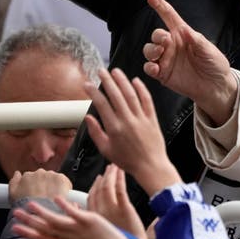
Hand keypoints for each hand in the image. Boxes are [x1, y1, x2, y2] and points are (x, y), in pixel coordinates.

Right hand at [8, 169, 72, 202]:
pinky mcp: (61, 179)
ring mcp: (51, 175)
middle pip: (45, 177)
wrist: (38, 213)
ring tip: (53, 199)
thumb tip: (17, 173)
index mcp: (27, 175)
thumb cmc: (25, 207)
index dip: (36, 186)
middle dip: (45, 185)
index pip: (34, 177)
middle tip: (45, 197)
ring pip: (55, 178)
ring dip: (55, 186)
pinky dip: (64, 188)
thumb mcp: (12, 194)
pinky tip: (60, 197)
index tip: (38, 193)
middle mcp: (39, 172)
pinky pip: (64, 181)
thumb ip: (14, 181)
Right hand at [11, 197, 132, 238]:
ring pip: (56, 221)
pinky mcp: (89, 223)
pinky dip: (65, 207)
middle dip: (28, 221)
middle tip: (14, 213)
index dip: (28, 233)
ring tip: (30, 204)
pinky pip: (75, 213)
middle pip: (44, 229)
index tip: (15, 228)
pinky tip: (57, 199)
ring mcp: (78, 231)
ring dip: (42, 212)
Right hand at [84, 67, 180, 194]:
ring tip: (116, 71)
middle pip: (116, 95)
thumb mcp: (106, 150)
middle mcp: (127, 121)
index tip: (87, 84)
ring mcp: (141, 119)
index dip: (93, 92)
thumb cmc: (128, 161)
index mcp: (114, 128)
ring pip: (131, 95)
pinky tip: (136, 81)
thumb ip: (96, 132)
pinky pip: (147, 101)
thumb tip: (87, 117)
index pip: (102, 104)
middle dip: (107, 80)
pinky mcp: (152, 119)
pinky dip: (141, 89)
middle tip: (101, 70)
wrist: (151, 167)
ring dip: (123, 81)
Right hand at [88, 163, 146, 238]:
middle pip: (98, 190)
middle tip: (107, 170)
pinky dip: (119, 178)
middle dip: (103, 178)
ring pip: (108, 187)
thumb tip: (78, 209)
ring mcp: (112, 210)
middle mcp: (100, 212)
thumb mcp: (100, 234)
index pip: (91, 198)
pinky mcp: (124, 208)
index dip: (94, 186)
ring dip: (110, 175)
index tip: (98, 179)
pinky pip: (120, 189)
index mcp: (94, 218)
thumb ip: (90, 221)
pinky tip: (120, 171)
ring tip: (114, 167)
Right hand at [141, 0, 236, 124]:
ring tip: (159, 52)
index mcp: (183, 35)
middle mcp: (172, 46)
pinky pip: (149, 68)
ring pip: (149, 50)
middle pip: (156, 35)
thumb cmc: (215, 65)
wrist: (216, 87)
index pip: (169, 17)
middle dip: (157, 36)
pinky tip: (155, 67)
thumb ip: (196, 40)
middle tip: (165, 40)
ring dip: (151, 50)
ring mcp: (166, 59)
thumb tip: (185, 30)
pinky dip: (149, 66)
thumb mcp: (209, 50)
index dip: (160, 6)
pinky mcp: (163, 74)